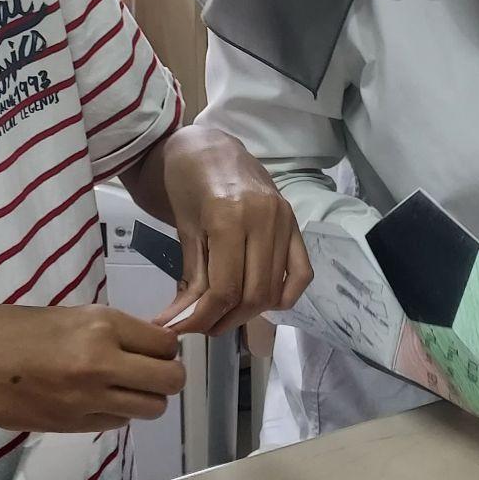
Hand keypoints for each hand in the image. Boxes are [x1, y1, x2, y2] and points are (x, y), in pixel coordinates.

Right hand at [0, 305, 182, 432]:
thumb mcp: (62, 315)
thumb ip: (103, 329)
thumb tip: (140, 342)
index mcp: (99, 325)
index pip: (164, 342)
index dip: (163, 345)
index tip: (151, 345)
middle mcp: (102, 363)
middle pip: (170, 380)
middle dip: (165, 375)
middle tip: (145, 368)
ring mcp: (89, 400)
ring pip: (151, 408)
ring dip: (145, 398)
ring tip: (121, 386)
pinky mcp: (73, 427)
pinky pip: (118, 422)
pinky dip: (116, 412)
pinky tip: (93, 399)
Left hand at [147, 125, 311, 335]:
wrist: (209, 148)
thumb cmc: (187, 184)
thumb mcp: (184, 231)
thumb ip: (190, 280)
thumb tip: (177, 324)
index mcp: (230, 218)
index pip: (225, 288)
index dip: (202, 318)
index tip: (181, 330)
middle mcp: (264, 219)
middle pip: (253, 294)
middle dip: (225, 320)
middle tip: (202, 326)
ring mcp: (284, 220)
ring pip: (274, 289)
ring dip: (249, 313)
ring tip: (223, 315)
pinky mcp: (294, 223)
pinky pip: (301, 273)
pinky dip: (285, 296)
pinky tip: (263, 304)